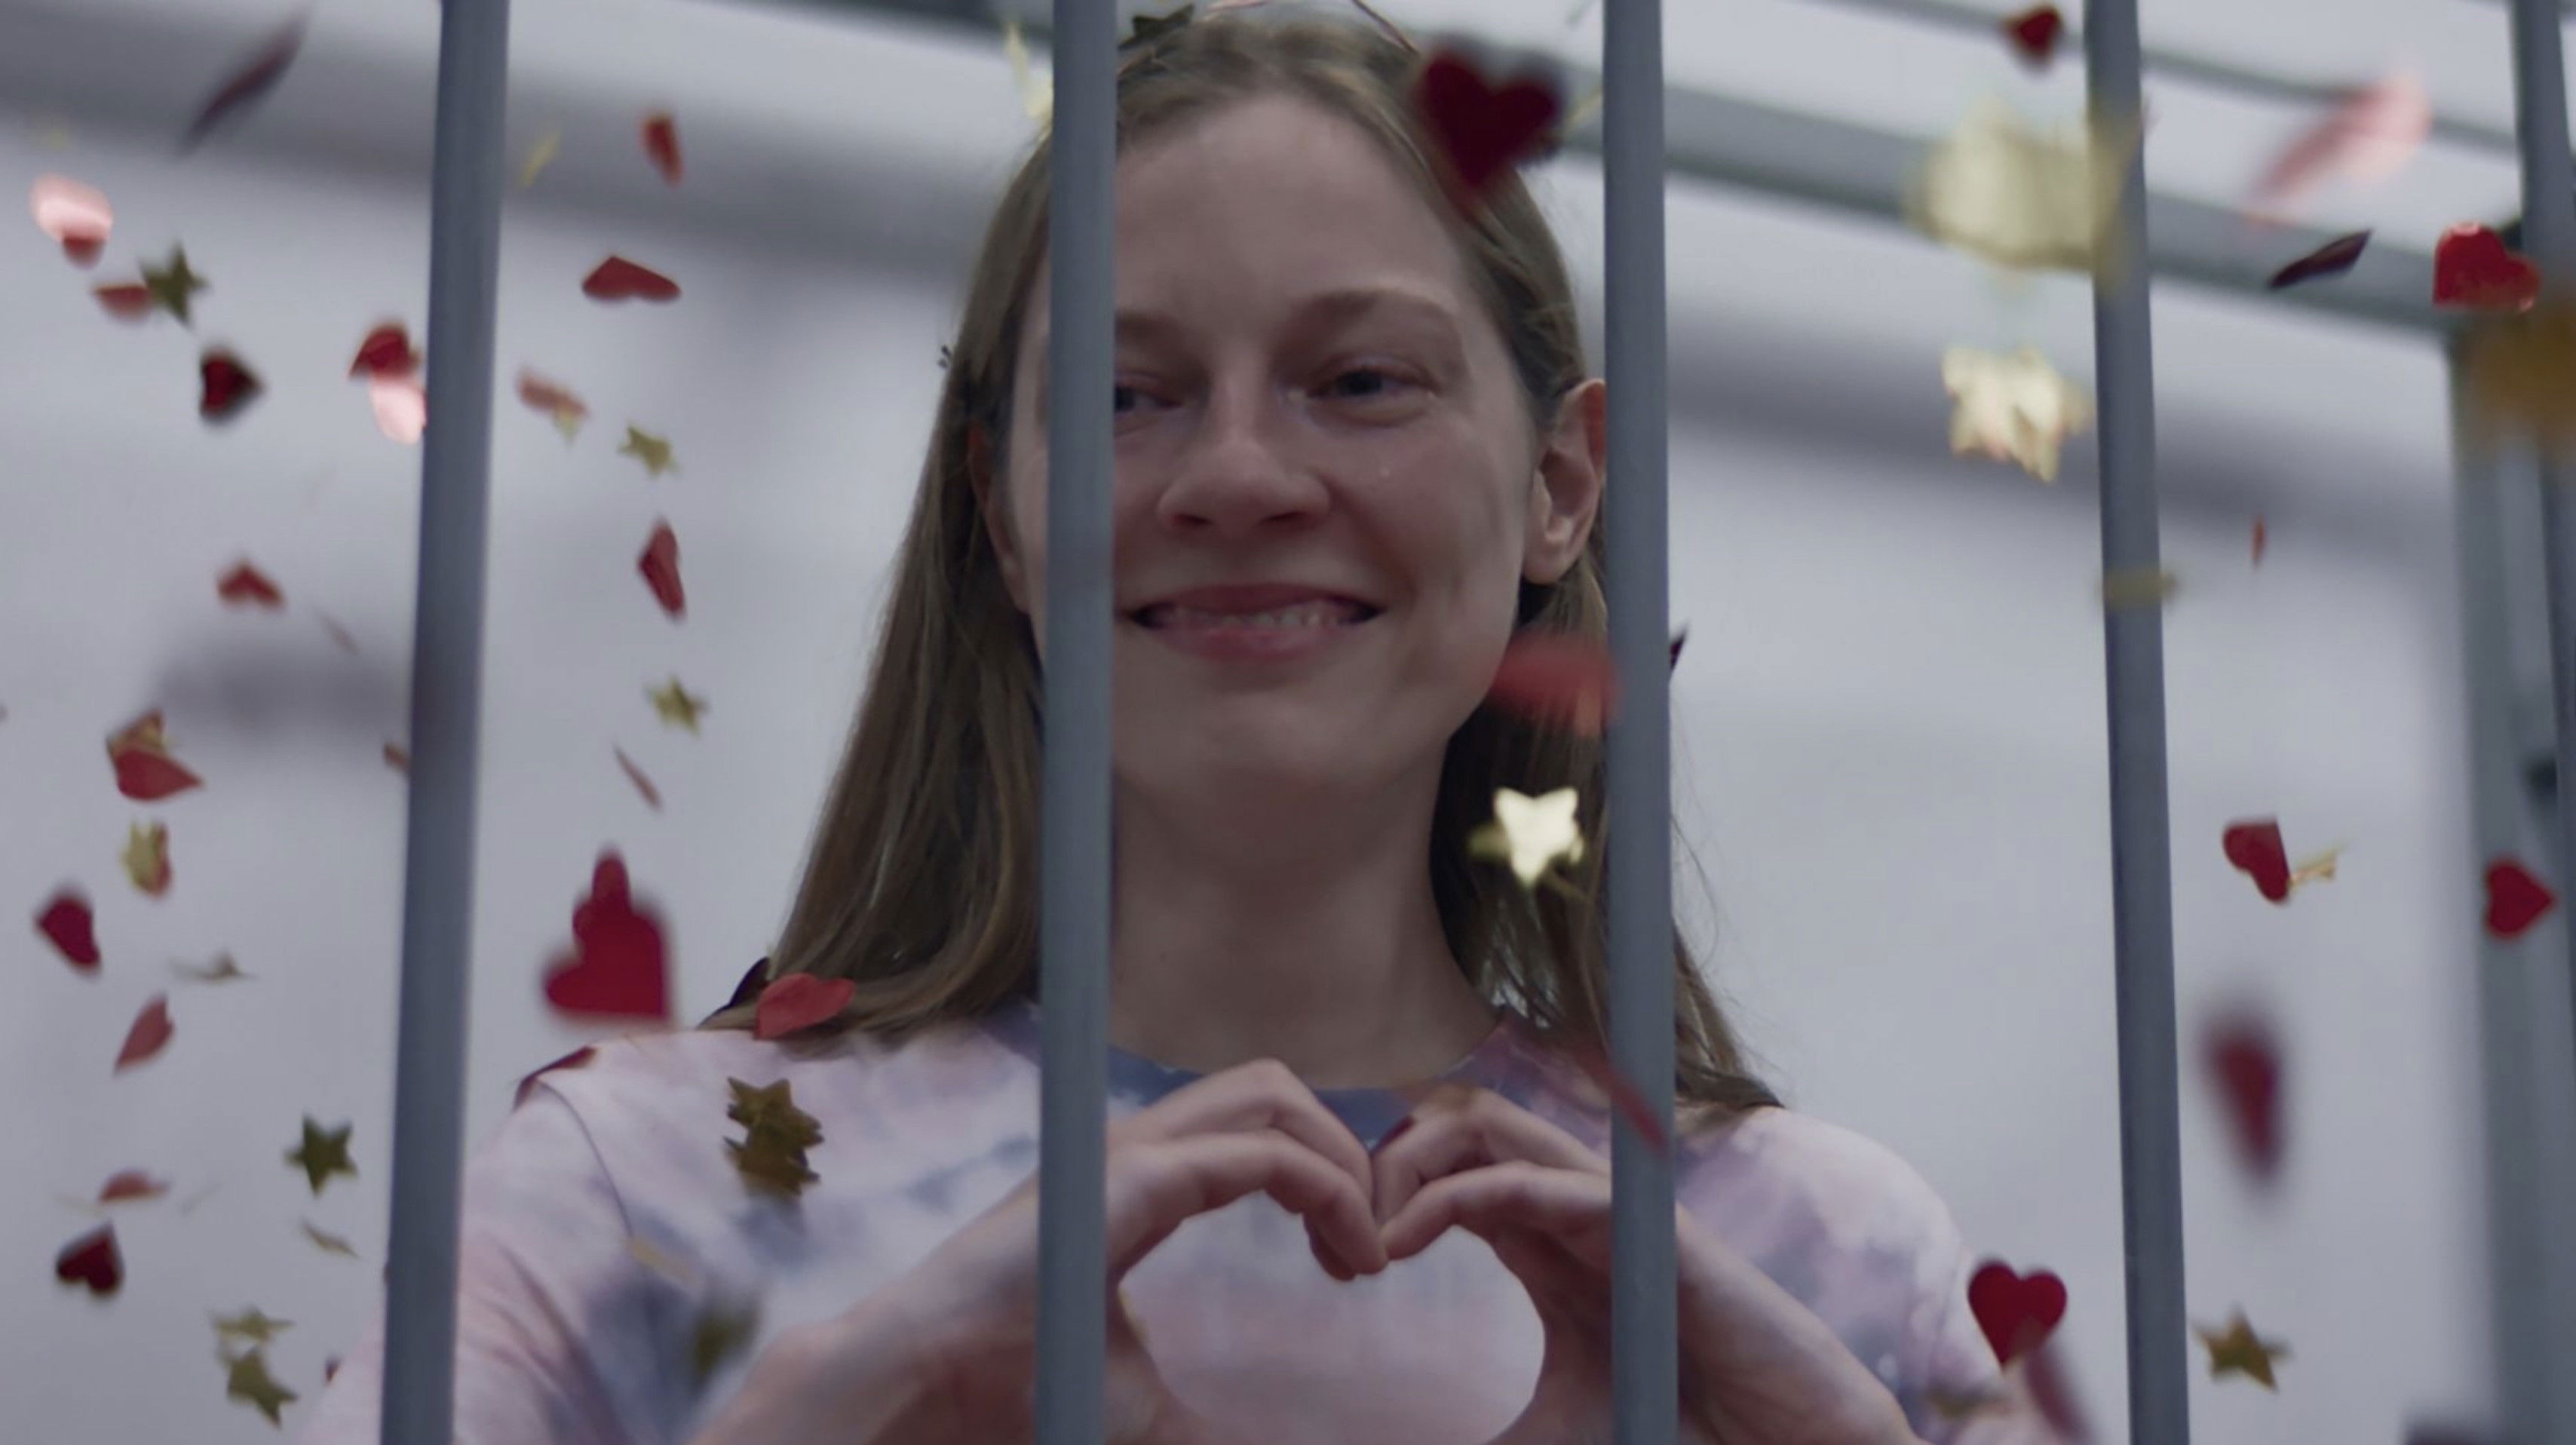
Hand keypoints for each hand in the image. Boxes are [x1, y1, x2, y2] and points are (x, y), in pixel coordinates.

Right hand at [855, 1058, 1391, 1444]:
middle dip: (1345, 1147)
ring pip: (1271, 1094)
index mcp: (1142, 1183)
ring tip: (1369, 1243)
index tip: (1358, 1263)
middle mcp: (1139, 1149)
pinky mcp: (1134, 1176)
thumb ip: (1197, 1416)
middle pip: (1271, 1090)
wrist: (930, 1384)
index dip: (1325, 1178)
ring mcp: (1132, 1151)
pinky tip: (1350, 1250)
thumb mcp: (1138, 1400)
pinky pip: (1261, 1154)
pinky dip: (1326, 1188)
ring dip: (1341, 1156)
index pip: (1255, 1131)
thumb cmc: (1014, 1387)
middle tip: (1376, 1241)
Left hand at [1370, 1085, 1916, 1444]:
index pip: (1448, 1166)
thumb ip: (1482, 1438)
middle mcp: (1573, 1205)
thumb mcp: (1549, 1434)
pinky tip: (1407, 1243)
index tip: (1336, 1267)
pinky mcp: (1644, 1227)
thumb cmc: (1679, 1433)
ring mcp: (1611, 1207)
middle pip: (1457, 1125)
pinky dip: (1458, 1197)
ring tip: (1370, 1236)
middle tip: (1339, 1241)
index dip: (1380, 1195)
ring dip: (1410, 1163)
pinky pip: (1535, 1180)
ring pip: (1488, 1124)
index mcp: (1547, 1238)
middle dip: (1384, 1162)